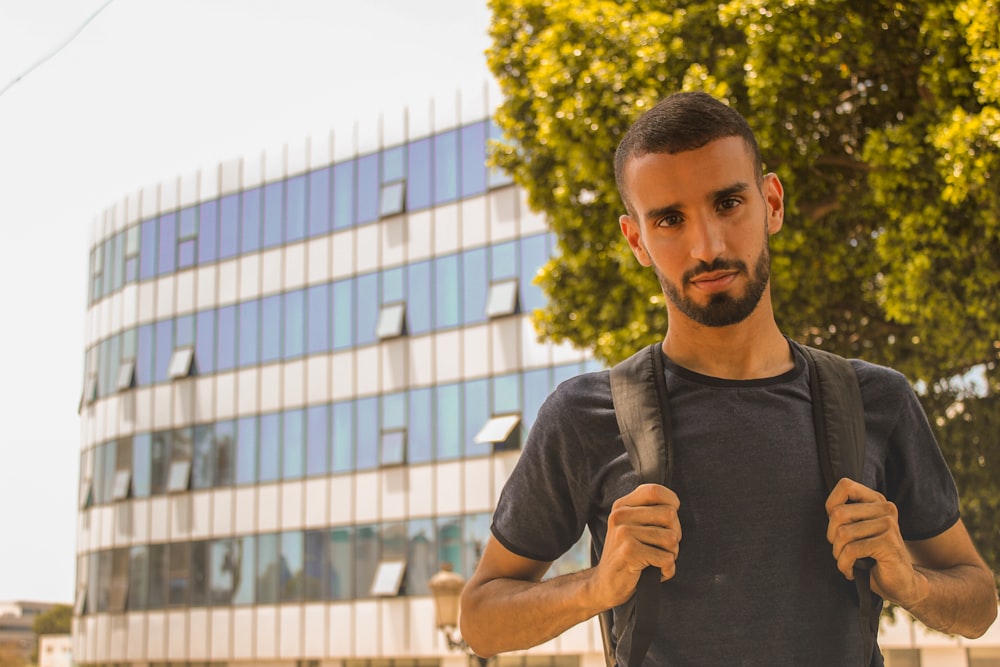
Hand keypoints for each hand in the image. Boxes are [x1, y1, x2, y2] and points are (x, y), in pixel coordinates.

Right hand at [594, 483, 681, 608]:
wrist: (606, 585)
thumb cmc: (628, 556)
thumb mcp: (633, 528)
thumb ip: (649, 513)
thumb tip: (674, 507)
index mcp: (622, 506)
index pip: (654, 490)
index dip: (671, 502)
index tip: (670, 519)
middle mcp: (620, 516)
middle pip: (669, 514)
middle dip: (675, 534)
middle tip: (663, 547)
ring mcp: (623, 533)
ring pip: (671, 538)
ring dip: (671, 554)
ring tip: (657, 560)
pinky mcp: (629, 552)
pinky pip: (667, 558)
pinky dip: (667, 569)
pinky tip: (656, 572)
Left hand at [825, 478, 925, 607]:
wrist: (899, 583)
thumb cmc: (872, 556)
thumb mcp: (857, 530)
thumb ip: (845, 515)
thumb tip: (830, 510)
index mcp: (876, 501)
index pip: (845, 486)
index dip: (831, 505)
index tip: (836, 526)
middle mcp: (885, 509)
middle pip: (838, 513)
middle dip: (832, 536)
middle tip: (840, 550)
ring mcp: (889, 525)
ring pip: (843, 534)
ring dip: (838, 553)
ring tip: (846, 561)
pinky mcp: (889, 543)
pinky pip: (852, 550)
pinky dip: (844, 564)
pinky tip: (850, 571)